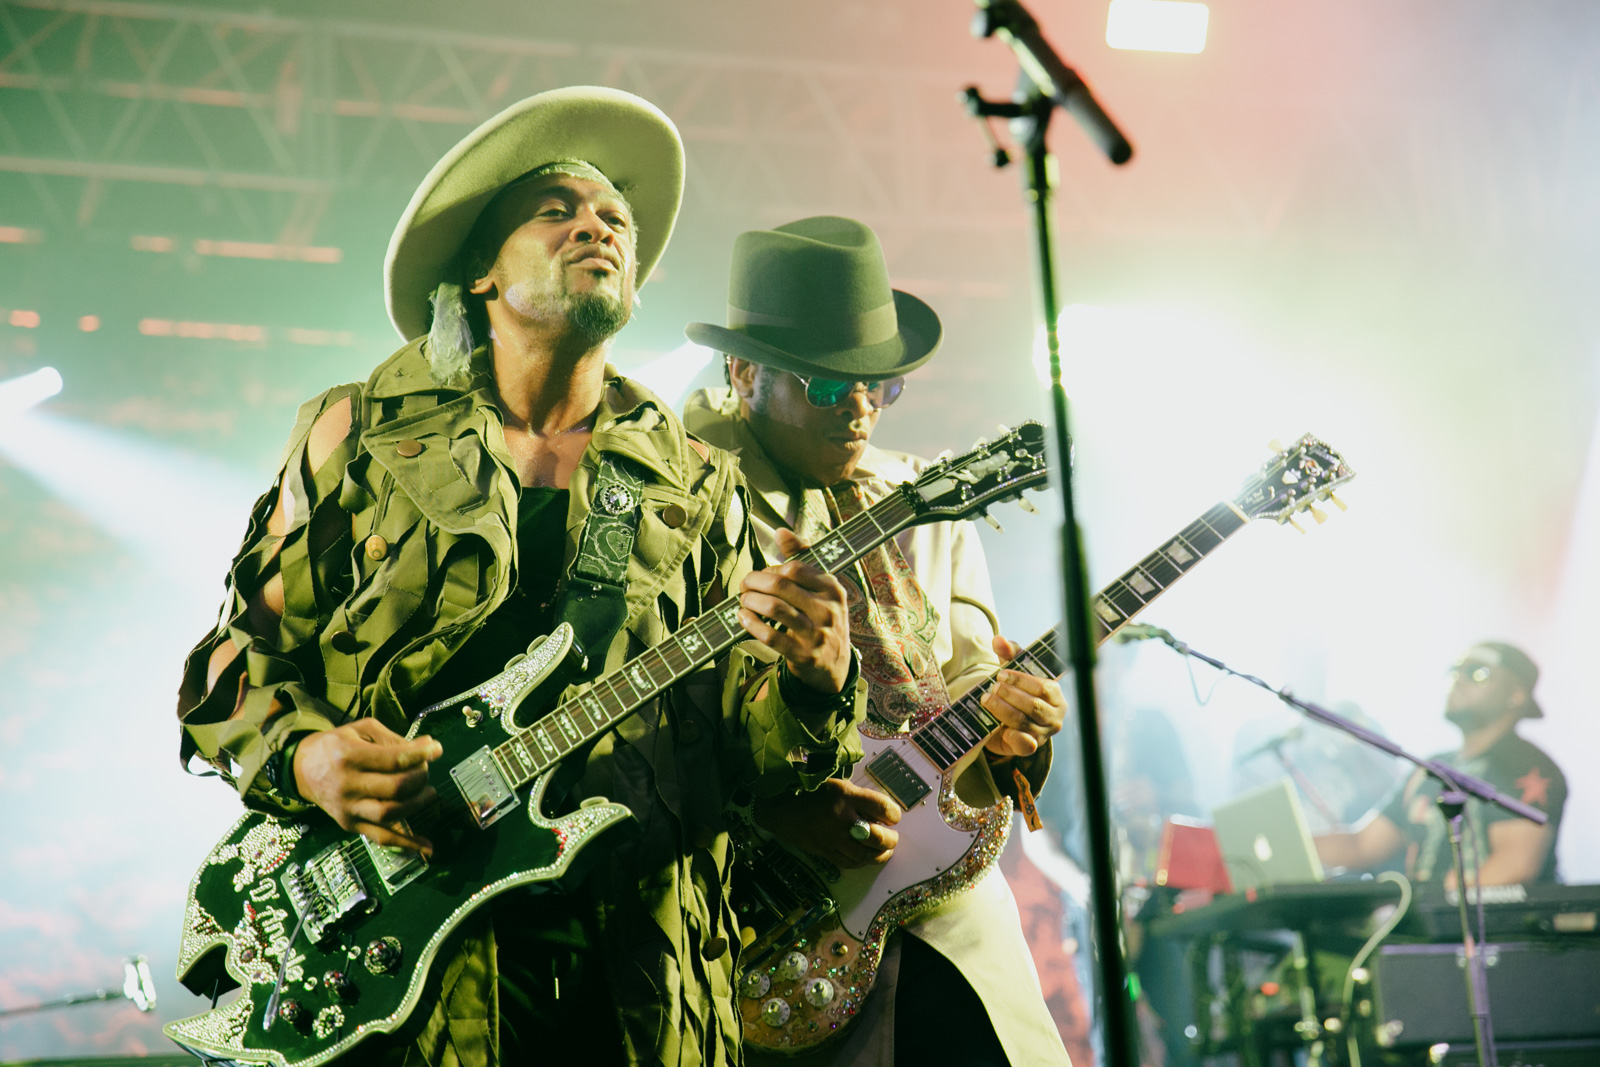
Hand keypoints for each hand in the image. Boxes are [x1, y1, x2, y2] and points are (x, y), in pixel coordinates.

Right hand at [293, 718, 442, 854]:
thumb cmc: (336, 746)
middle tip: (426, 770)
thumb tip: (428, 746)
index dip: (421, 754)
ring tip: (428, 791)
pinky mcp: (350, 825)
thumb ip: (393, 738)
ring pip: (390, 813)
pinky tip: (427, 846)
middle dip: (420, 777)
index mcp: (349, 756)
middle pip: (395, 787)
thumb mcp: (361, 730)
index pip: (394, 759)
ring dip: (418, 803)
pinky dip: (407, 843)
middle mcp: (347, 785)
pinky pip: (381, 838)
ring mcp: (348, 809)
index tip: (436, 749)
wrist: (302, 770)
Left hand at [738, 527, 851, 695]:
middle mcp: (827, 610)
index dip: (771, 569)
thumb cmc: (821, 617)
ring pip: (774, 609)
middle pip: (780, 586)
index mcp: (832, 588)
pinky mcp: (803, 655)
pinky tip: (743, 618)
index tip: (763, 575)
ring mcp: (816, 634)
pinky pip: (770, 636)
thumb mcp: (821, 588)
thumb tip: (780, 531)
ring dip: (750, 602)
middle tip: (744, 586)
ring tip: (743, 601)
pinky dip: (751, 624)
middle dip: (754, 582)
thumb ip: (802, 557)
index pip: (794, 568)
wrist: (834, 665)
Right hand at [756, 778, 900, 867]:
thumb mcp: (837, 784)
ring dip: (880, 855)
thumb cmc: (809, 790)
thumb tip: (882, 813)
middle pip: (878, 837)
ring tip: (884, 850)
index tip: (893, 816)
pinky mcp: (824, 852)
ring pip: (865, 855)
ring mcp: (832, 838)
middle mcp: (841, 819)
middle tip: (893, 836)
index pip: (883, 808)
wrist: (777, 806)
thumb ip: (859, 797)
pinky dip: (862, 862)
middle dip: (891, 839)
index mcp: (846, 796)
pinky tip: (865, 857)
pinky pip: (849, 863)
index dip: (894, 814)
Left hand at [981, 634, 1065, 759]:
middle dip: (1010, 695)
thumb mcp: (1012, 670)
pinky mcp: (1031, 747)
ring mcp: (1044, 734)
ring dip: (1003, 710)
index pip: (1043, 687)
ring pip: (1024, 722)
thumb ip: (1008, 653)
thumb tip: (998, 639)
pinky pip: (1027, 745)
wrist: (1003, 721)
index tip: (1000, 674)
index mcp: (1055, 695)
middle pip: (1033, 705)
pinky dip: (1015, 738)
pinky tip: (1002, 730)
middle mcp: (1054, 716)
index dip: (1020, 680)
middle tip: (992, 688)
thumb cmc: (1014, 691)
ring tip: (987, 700)